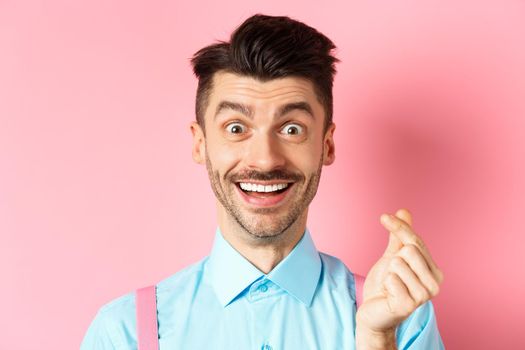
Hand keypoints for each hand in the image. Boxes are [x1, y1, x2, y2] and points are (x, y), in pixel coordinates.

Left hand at [355, 209, 443, 347]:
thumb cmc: (385, 285)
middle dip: (393, 259)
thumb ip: (400, 236)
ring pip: (398, 262)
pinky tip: (389, 295)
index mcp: (434, 270)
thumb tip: (404, 211)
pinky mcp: (409, 305)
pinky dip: (385, 284)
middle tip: (392, 276)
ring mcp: (424, 296)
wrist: (373, 312)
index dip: (398, 226)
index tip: (383, 217)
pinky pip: (391, 278)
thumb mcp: (392, 256)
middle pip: (409, 249)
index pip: (415, 239)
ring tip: (391, 286)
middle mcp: (435, 283)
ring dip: (389, 273)